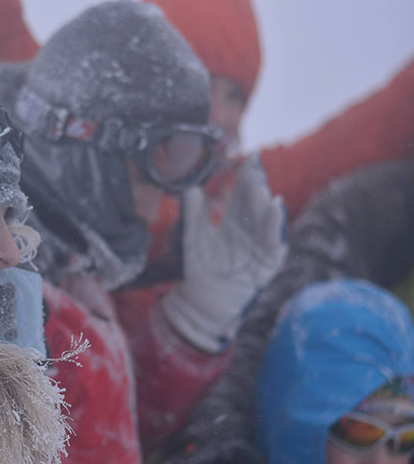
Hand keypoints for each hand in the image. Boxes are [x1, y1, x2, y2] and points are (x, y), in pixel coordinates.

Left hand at [162, 156, 286, 352]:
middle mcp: (250, 233)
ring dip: (266, 207)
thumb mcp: (191, 240)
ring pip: (267, 223)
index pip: (242, 195)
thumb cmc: (197, 271)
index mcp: (233, 223)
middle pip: (256, 206)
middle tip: (255, 169)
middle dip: (257, 188)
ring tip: (264, 191)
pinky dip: (274, 228)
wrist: (199, 305)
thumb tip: (189, 188)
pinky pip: (273, 245)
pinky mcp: (264, 266)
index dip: (245, 178)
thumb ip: (192, 215)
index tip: (247, 158)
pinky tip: (274, 210)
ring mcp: (259, 249)